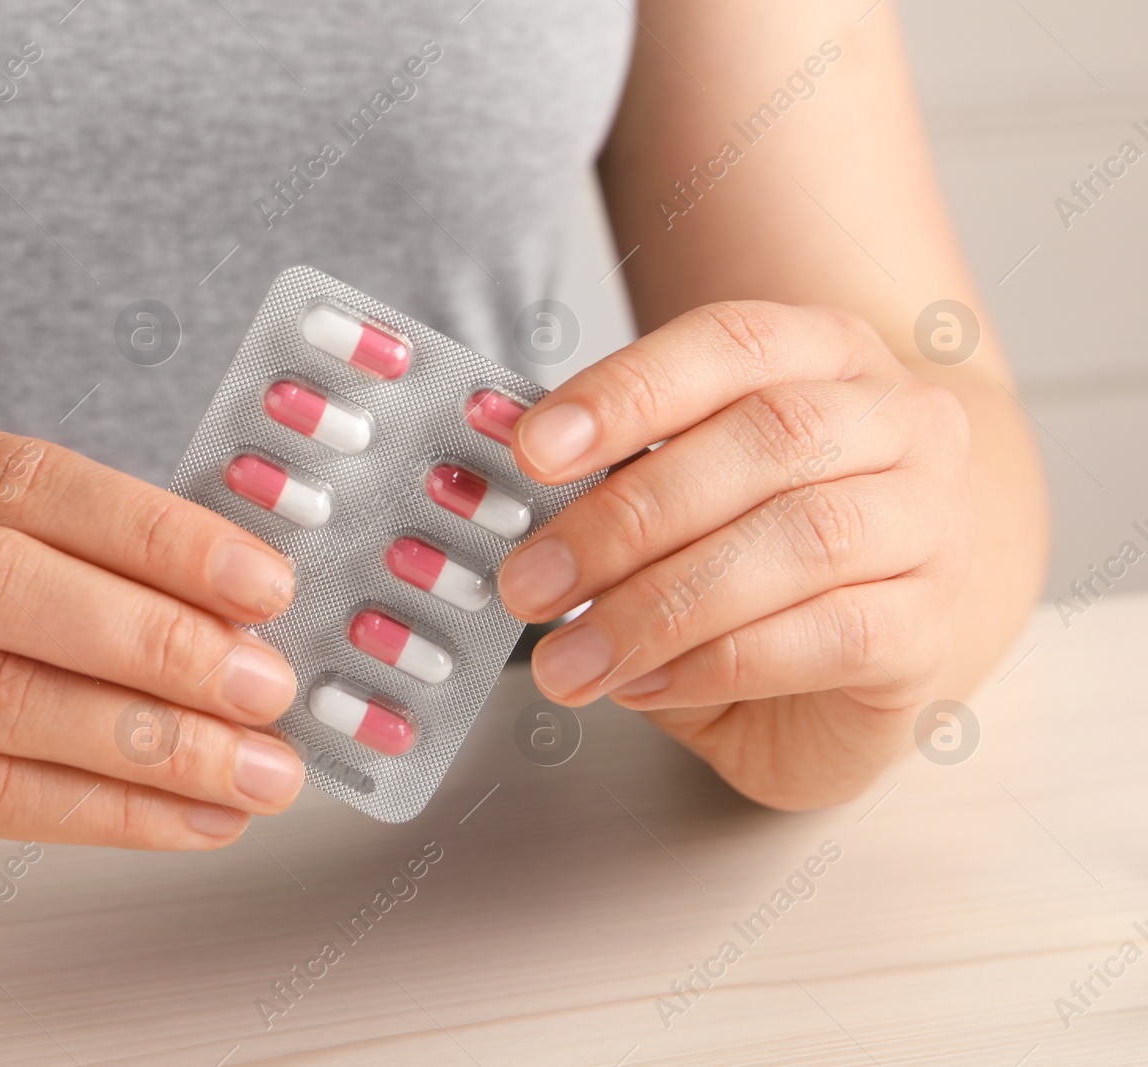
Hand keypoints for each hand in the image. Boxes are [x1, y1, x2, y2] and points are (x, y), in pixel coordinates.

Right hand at [0, 417, 303, 912]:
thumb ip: (66, 558)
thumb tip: (240, 615)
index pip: (19, 478)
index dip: (152, 532)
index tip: (262, 585)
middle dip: (155, 639)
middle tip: (264, 685)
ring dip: (150, 741)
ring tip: (254, 768)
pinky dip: (104, 810)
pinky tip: (187, 818)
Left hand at [498, 302, 972, 809]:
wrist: (871, 636)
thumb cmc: (754, 549)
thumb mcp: (672, 491)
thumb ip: (606, 470)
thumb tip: (496, 455)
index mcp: (827, 354)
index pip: (731, 345)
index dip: (628, 393)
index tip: (533, 450)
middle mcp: (901, 423)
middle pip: (767, 440)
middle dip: (626, 517)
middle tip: (529, 581)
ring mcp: (932, 525)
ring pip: (803, 541)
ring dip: (662, 605)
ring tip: (569, 656)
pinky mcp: (930, 629)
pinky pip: (832, 635)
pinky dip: (719, 662)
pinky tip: (645, 682)